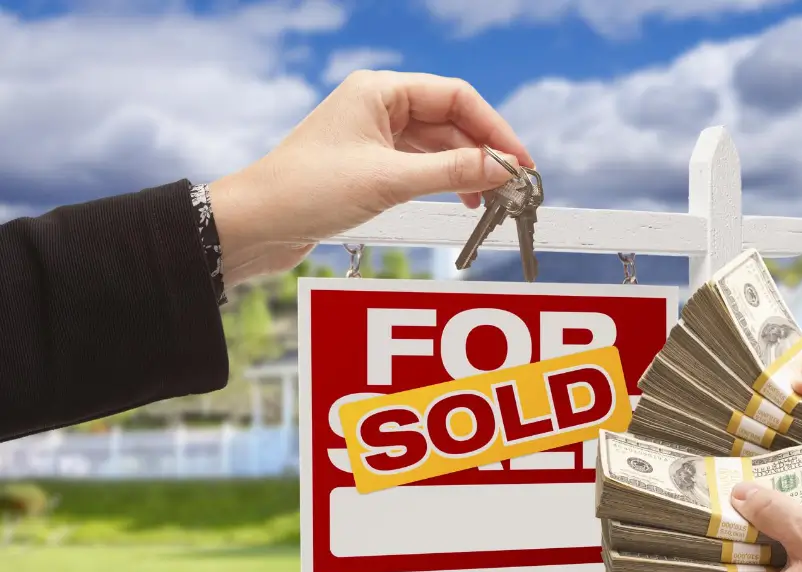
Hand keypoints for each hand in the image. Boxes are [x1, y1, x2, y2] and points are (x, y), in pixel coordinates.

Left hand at [208, 71, 533, 284]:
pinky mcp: (369, 166)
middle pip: (450, 120)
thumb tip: (500, 169)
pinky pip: (421, 167)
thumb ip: (451, 173)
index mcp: (380, 91)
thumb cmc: (307, 191)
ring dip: (467, 170)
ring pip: (437, 146)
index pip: (456, 97)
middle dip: (484, 151)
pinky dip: (445, 182)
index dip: (494, 129)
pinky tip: (462, 201)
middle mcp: (378, 106)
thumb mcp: (389, 181)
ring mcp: (373, 136)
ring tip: (491, 199)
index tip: (520, 161)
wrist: (255, 224)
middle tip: (514, 185)